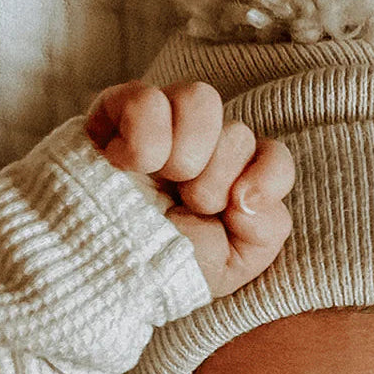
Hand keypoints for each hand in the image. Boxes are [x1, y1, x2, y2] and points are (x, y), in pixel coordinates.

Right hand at [85, 80, 293, 297]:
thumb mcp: (230, 265)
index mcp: (231, 178)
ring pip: (200, 98)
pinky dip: (143, 139)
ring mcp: (160, 125)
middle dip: (213, 182)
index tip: (238, 208)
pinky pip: (146, 98)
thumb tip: (251, 195)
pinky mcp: (115, 112)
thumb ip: (267, 229)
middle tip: (184, 207)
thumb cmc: (163, 268)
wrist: (100, 275)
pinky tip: (123, 166)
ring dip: (185, 152)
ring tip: (161, 182)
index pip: (273, 154)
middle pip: (239, 132)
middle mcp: (201, 146)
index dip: (268, 176)